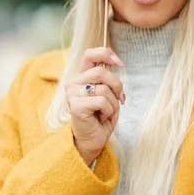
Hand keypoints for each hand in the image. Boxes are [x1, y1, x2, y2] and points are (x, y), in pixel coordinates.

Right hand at [65, 47, 124, 165]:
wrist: (93, 140)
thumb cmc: (101, 117)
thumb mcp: (109, 93)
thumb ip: (109, 79)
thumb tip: (118, 64)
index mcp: (82, 76)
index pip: (91, 54)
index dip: (107, 54)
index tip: (120, 64)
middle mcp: (74, 82)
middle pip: (101, 71)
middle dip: (117, 85)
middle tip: (120, 98)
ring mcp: (72, 93)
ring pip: (103, 88)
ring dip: (113, 103)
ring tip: (106, 112)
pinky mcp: (75, 105)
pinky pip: (101, 101)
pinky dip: (108, 111)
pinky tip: (101, 118)